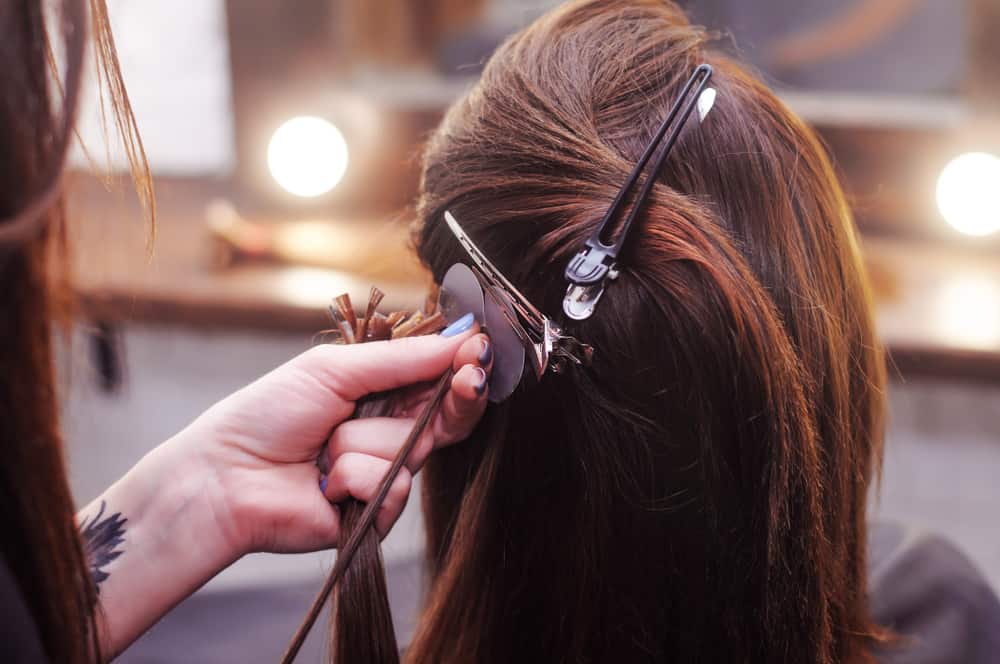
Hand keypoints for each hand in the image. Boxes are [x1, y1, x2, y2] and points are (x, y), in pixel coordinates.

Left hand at [174, 325, 491, 557]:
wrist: (226, 476)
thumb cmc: (269, 414)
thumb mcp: (335, 370)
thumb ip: (401, 359)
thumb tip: (462, 338)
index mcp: (382, 394)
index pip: (440, 380)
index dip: (466, 366)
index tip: (482, 350)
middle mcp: (390, 432)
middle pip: (450, 415)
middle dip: (458, 394)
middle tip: (469, 377)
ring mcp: (385, 474)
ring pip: (413, 450)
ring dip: (362, 441)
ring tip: (322, 447)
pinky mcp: (377, 514)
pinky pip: (392, 488)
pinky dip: (354, 478)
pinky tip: (323, 482)